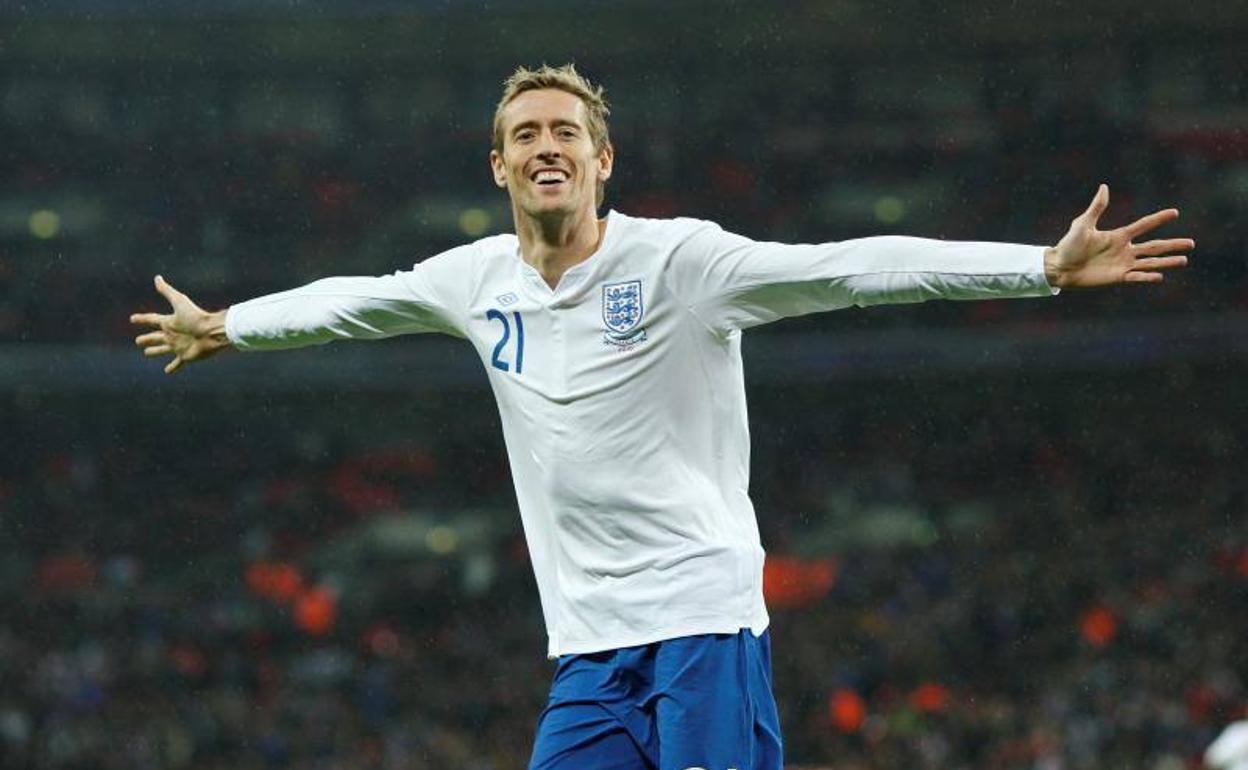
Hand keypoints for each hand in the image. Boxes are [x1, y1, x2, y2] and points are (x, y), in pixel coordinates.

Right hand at [130, 275, 229, 373]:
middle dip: (147, 338)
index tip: (132, 319)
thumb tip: (157, 277)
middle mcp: (173, 334)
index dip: (142, 319)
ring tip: (147, 353)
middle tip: (137, 341)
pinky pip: (177, 363)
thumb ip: (168, 291)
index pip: (152, 319)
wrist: (212, 332)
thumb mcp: (179, 302)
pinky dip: (172, 367)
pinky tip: (167, 371)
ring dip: (155, 351)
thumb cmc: (197, 317)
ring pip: (163, 349)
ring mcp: (178, 346)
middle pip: (156, 336)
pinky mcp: (185, 356)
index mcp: (170, 322)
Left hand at [1044, 184, 1192, 288]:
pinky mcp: (1117, 277)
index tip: (1175, 212)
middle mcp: (1124, 250)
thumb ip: (1096, 208)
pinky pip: (1136, 277)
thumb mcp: (1082, 224)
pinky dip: (1147, 277)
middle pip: (1154, 246)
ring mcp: (1122, 264)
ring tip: (1184, 260)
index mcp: (1118, 236)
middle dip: (1172, 244)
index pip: (1143, 225)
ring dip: (1167, 261)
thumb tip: (1104, 187)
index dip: (1158, 219)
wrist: (1059, 267)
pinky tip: (1160, 276)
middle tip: (1191, 243)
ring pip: (1150, 262)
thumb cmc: (1068, 245)